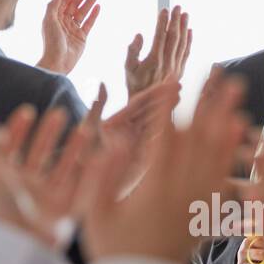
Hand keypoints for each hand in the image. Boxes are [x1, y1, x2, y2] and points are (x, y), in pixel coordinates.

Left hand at [0, 104, 92, 248]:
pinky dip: (85, 163)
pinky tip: (92, 149)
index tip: (28, 111)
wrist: (20, 242)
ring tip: (83, 125)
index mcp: (4, 180)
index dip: (18, 129)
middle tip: (58, 112)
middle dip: (47, 132)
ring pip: (60, 165)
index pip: (11, 149)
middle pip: (38, 153)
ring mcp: (46, 197)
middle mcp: (25, 188)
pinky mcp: (64, 208)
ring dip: (71, 145)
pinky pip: (77, 181)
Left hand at [37, 0, 99, 75]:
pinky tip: (98, 6)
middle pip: (75, 3)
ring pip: (82, 12)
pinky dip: (93, 15)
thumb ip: (53, 6)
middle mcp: (63, 21)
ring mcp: (73, 29)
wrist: (58, 62)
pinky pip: (88, 23)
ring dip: (89, 1)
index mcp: (54, 16)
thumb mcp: (49, 21)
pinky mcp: (81, 37)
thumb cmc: (51, 42)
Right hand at [78, 70, 247, 263]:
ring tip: (239, 101)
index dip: (173, 106)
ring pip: (217, 159)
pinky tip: (242, 146)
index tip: (178, 80)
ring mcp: (196, 205)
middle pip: (201, 140)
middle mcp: (181, 192)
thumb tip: (114, 142)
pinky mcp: (204, 218)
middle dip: (212, 106)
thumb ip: (103, 176)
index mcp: (154, 188)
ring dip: (228, 127)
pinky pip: (225, 186)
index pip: (167, 138)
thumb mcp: (95, 214)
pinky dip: (234, 161)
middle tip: (228, 77)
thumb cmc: (112, 251)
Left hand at [83, 78, 181, 195]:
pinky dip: (164, 134)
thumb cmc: (83, 155)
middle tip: (180, 88)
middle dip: (166, 100)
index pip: (141, 102)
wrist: (82, 182)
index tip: (171, 81)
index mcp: (120, 122)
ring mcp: (139, 145)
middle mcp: (132, 132)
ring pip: (156, 125)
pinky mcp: (143, 160)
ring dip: (168, 113)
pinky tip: (175, 125)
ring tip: (179, 100)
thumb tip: (103, 84)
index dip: (155, 91)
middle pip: (152, 111)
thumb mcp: (89, 127)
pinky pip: (155, 145)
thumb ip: (97, 107)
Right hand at [124, 5, 191, 96]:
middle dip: (175, 20)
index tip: (163, 9)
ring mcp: (175, 68)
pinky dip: (189, 41)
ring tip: (185, 14)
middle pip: (173, 37)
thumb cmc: (135, 85)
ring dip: (184, 28)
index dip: (162, 21)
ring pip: (182, 44)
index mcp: (154, 61)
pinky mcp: (180, 72)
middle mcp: (167, 64)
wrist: (147, 106)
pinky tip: (189, 31)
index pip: (160, 36)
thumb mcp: (128, 68)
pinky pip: (186, 54)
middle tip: (177, 6)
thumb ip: (132, 51)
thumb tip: (139, 35)